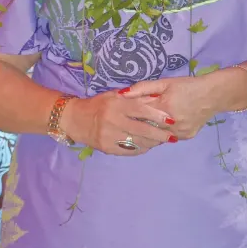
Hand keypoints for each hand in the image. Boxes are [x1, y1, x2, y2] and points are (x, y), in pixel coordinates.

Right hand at [61, 90, 175, 155]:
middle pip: (142, 129)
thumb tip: (156, 99)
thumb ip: (134, 98)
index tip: (170, 120)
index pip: (141, 110)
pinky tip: (147, 146)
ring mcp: (110, 136)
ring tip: (161, 141)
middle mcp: (113, 120)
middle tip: (171, 136)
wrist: (74, 119)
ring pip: (137, 142)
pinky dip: (140, 149)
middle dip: (160, 134)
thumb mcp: (114, 96)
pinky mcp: (107, 148)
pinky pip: (129, 151)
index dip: (157, 115)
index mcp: (116, 105)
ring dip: (152, 143)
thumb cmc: (98, 104)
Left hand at [121, 74, 226, 139]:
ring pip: (156, 136)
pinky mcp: (186, 136)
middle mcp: (172, 123)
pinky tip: (156, 130)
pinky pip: (168, 138)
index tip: (120, 112)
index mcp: (164, 106)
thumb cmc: (187, 85)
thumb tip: (121, 94)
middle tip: (126, 122)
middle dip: (136, 124)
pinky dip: (161, 134)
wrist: (213, 95)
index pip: (139, 112)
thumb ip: (143, 88)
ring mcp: (180, 132)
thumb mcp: (165, 82)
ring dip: (147, 132)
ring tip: (139, 127)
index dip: (129, 112)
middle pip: (146, 126)